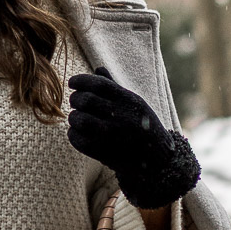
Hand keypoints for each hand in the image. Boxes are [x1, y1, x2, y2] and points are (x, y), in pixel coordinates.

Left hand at [67, 68, 199, 209]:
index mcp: (128, 101)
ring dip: (73, 117)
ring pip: (80, 119)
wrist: (158, 160)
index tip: (72, 83)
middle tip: (75, 102)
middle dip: (75, 99)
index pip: (98, 84)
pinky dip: (73, 134)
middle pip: (86, 100)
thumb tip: (98, 69)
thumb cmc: (143, 126)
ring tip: (76, 118)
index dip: (80, 81)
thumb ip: (114, 87)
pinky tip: (77, 132)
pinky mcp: (104, 152)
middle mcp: (120, 116)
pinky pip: (78, 140)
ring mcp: (112, 135)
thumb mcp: (135, 103)